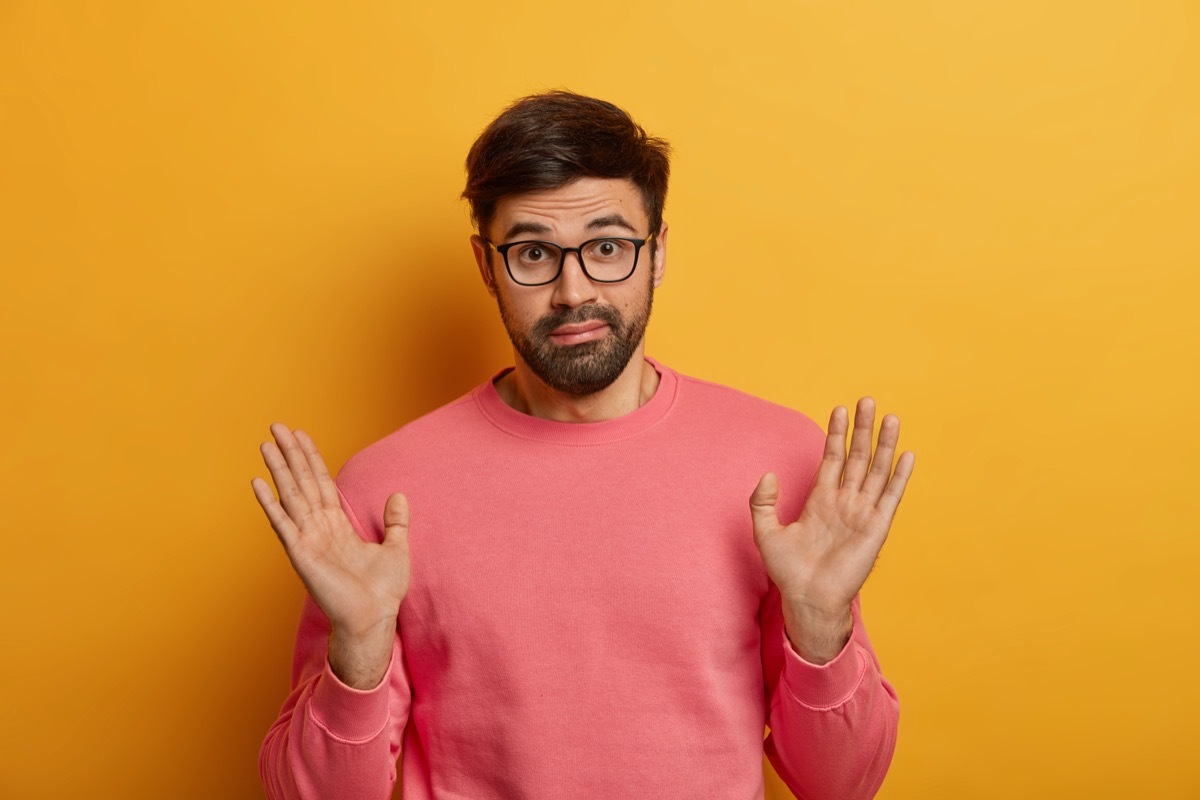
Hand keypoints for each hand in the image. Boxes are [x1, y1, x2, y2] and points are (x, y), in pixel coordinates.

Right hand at [251, 423, 410, 687]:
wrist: (374, 619)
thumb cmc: (383, 591)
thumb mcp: (397, 548)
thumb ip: (397, 521)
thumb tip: (400, 495)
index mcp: (337, 526)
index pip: (321, 483)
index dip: (311, 459)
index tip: (301, 435)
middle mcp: (318, 529)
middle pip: (301, 482)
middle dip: (290, 454)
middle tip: (276, 427)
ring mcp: (307, 539)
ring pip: (290, 495)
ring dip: (278, 469)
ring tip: (266, 444)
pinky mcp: (301, 554)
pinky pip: (283, 523)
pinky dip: (270, 504)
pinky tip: (258, 483)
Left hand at [750, 397, 913, 662]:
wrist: (807, 599)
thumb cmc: (788, 571)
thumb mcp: (765, 532)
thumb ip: (762, 502)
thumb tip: (768, 475)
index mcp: (820, 500)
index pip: (832, 458)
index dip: (835, 434)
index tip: (839, 409)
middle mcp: (844, 502)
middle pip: (857, 457)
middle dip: (862, 429)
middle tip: (866, 400)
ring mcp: (861, 513)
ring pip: (876, 470)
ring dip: (884, 444)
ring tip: (890, 417)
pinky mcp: (876, 527)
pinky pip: (890, 497)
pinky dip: (899, 476)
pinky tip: (907, 455)